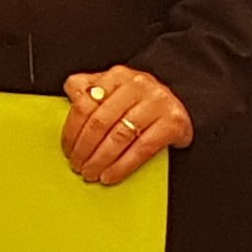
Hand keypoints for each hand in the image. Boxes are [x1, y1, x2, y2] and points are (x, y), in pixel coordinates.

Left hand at [62, 65, 194, 184]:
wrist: (185, 101)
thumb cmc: (141, 99)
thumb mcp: (115, 88)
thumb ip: (89, 91)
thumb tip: (67, 101)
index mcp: (117, 76)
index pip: (84, 104)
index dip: (71, 131)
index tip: (67, 149)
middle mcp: (137, 86)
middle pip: (100, 122)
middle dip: (84, 149)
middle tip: (77, 165)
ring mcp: (156, 103)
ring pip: (119, 137)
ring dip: (100, 160)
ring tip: (91, 173)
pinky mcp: (173, 122)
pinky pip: (142, 149)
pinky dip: (122, 166)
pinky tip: (111, 175)